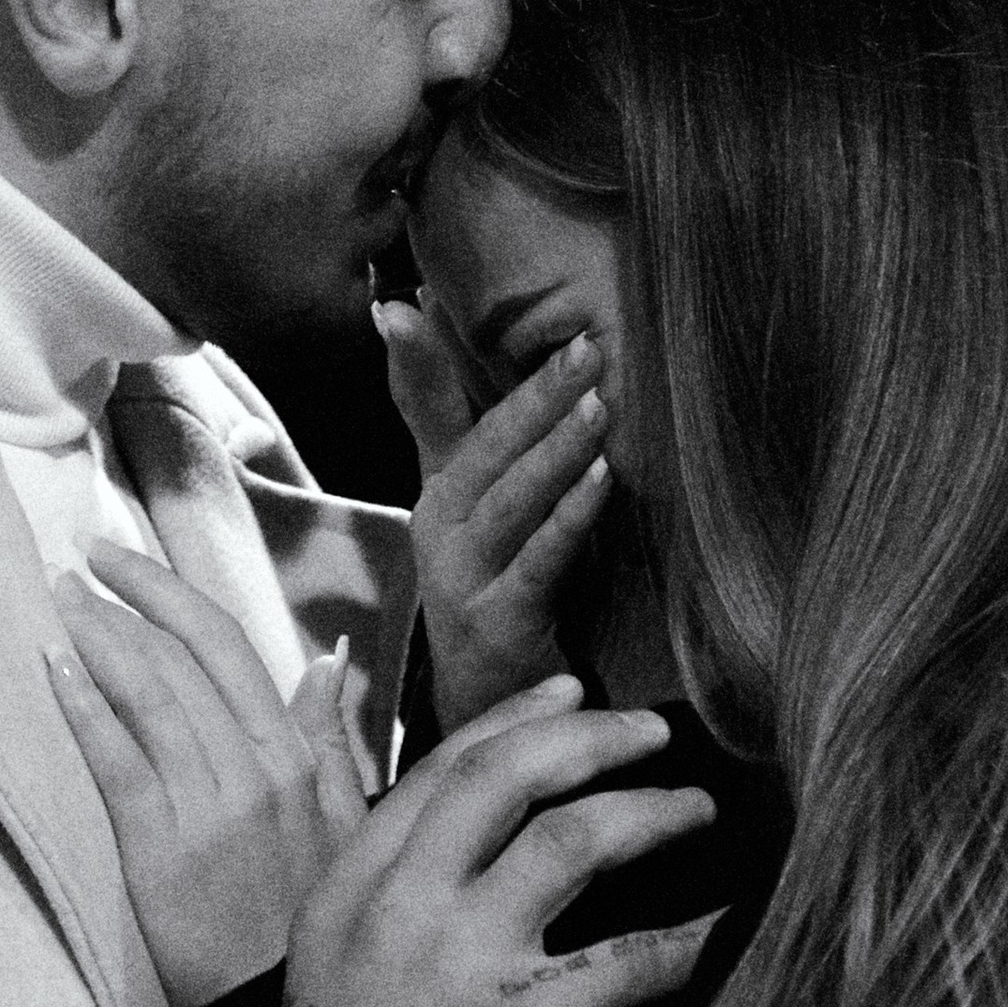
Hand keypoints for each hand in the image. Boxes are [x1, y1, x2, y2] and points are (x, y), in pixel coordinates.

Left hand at [46, 546, 370, 1006]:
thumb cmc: (312, 927)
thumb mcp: (349, 827)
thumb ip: (332, 739)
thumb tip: (328, 658)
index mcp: (300, 760)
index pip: (231, 648)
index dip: (170, 594)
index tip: (123, 559)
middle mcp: (258, 773)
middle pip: (184, 659)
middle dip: (126, 597)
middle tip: (76, 557)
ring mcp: (210, 811)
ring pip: (152, 698)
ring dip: (99, 636)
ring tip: (57, 596)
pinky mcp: (161, 855)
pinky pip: (119, 764)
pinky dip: (86, 708)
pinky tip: (55, 666)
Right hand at [174, 685, 719, 1006]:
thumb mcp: (329, 975)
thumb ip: (386, 905)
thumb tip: (466, 856)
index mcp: (347, 888)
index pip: (440, 768)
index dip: (516, 719)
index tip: (572, 693)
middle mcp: (396, 906)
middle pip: (507, 776)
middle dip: (592, 736)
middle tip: (654, 730)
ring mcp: (456, 961)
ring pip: (571, 839)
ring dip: (649, 812)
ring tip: (696, 810)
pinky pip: (625, 959)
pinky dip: (685, 940)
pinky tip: (719, 933)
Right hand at [375, 299, 614, 724]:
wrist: (490, 697)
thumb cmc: (492, 581)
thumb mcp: (473, 494)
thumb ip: (447, 409)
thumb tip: (405, 309)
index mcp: (437, 491)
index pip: (448, 415)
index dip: (463, 367)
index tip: (487, 316)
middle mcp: (438, 530)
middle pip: (485, 453)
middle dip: (536, 400)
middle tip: (588, 349)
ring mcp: (461, 580)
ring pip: (508, 504)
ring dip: (554, 453)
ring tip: (598, 407)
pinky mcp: (497, 624)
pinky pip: (536, 563)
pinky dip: (568, 519)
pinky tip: (602, 480)